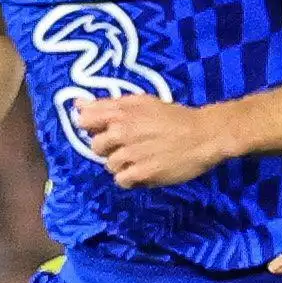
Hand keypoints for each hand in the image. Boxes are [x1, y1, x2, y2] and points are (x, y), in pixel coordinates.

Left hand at [71, 93, 225, 187]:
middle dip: (108, 148)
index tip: (105, 129)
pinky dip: (130, 178)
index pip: (85, 119)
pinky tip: (143, 170)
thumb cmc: (174, 116)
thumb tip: (78, 105)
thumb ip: (109, 104)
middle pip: (96, 146)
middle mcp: (122, 131)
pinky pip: (122, 180)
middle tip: (129, 146)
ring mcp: (131, 153)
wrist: (203, 135)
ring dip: (121, 164)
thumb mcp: (142, 102)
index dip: (91, 127)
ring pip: (109, 165)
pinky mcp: (142, 172)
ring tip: (141, 159)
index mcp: (121, 112)